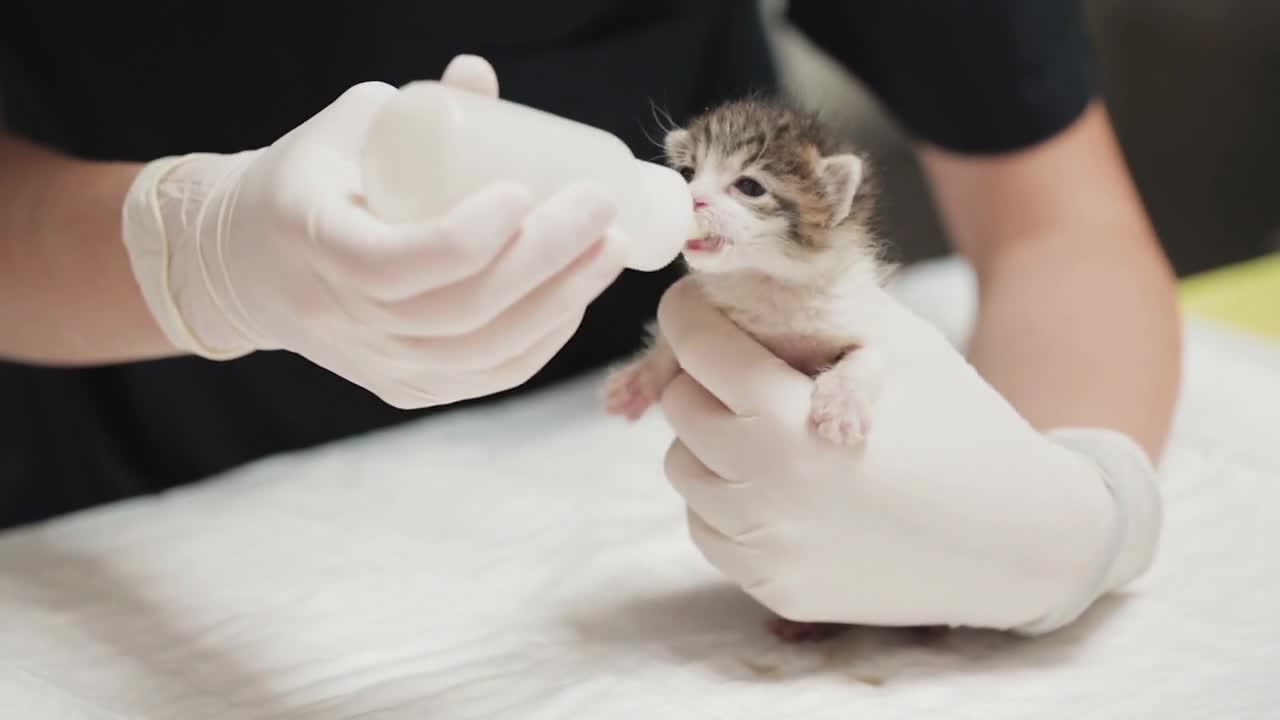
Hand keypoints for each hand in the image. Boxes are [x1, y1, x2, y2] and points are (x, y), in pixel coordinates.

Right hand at [122, 55, 624, 407]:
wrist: (253, 266)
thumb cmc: (311, 181)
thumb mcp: (345, 131)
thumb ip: (416, 106)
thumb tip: (481, 73)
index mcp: (312, 244)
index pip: (396, 264)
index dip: (469, 237)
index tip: (524, 191)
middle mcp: (340, 319)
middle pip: (460, 311)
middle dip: (546, 261)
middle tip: (600, 209)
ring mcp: (375, 363)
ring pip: (483, 354)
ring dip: (561, 302)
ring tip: (610, 251)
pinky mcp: (405, 387)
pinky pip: (486, 377)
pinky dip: (543, 342)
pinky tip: (578, 298)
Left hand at [656, 276, 1161, 633]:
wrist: (1020, 539)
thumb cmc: (964, 429)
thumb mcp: (898, 348)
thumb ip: (818, 309)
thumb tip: (753, 273)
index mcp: (786, 415)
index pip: (692, 345)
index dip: (688, 314)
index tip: (695, 307)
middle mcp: (762, 485)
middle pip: (678, 405)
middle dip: (700, 376)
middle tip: (740, 371)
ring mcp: (764, 545)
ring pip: (683, 470)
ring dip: (709, 443)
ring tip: (765, 433)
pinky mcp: (773, 588)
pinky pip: (708, 529)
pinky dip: (726, 503)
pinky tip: (778, 488)